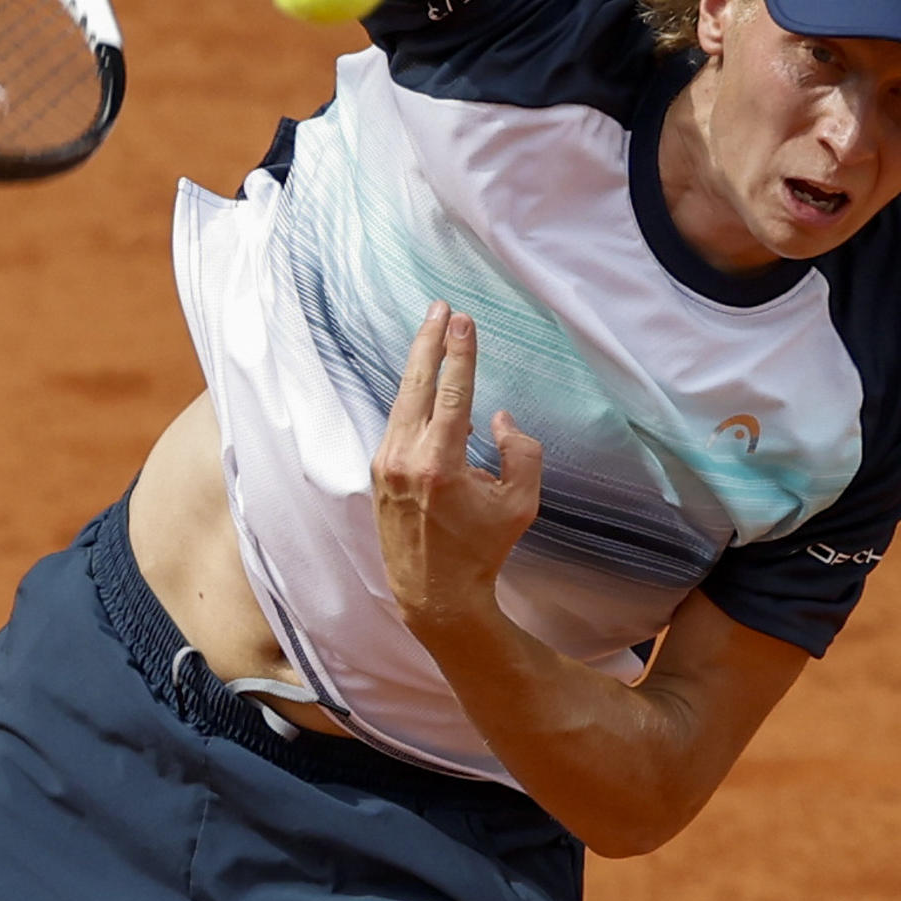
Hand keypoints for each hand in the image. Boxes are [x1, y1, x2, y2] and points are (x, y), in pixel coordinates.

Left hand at [371, 303, 542, 632]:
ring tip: (431, 332)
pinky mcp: (379, 471)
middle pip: (416, 383)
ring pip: (403, 400)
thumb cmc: (483, 549)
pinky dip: (413, 399)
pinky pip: (399, 423)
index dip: (459, 352)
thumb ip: (521, 451)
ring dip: (418, 364)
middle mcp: (406, 457)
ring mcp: (386, 463)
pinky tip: (426, 383)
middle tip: (439, 306)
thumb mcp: (521, 503)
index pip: (451, 392)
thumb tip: (497, 416)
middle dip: (428, 341)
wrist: (434, 593)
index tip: (461, 319)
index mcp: (441, 463)